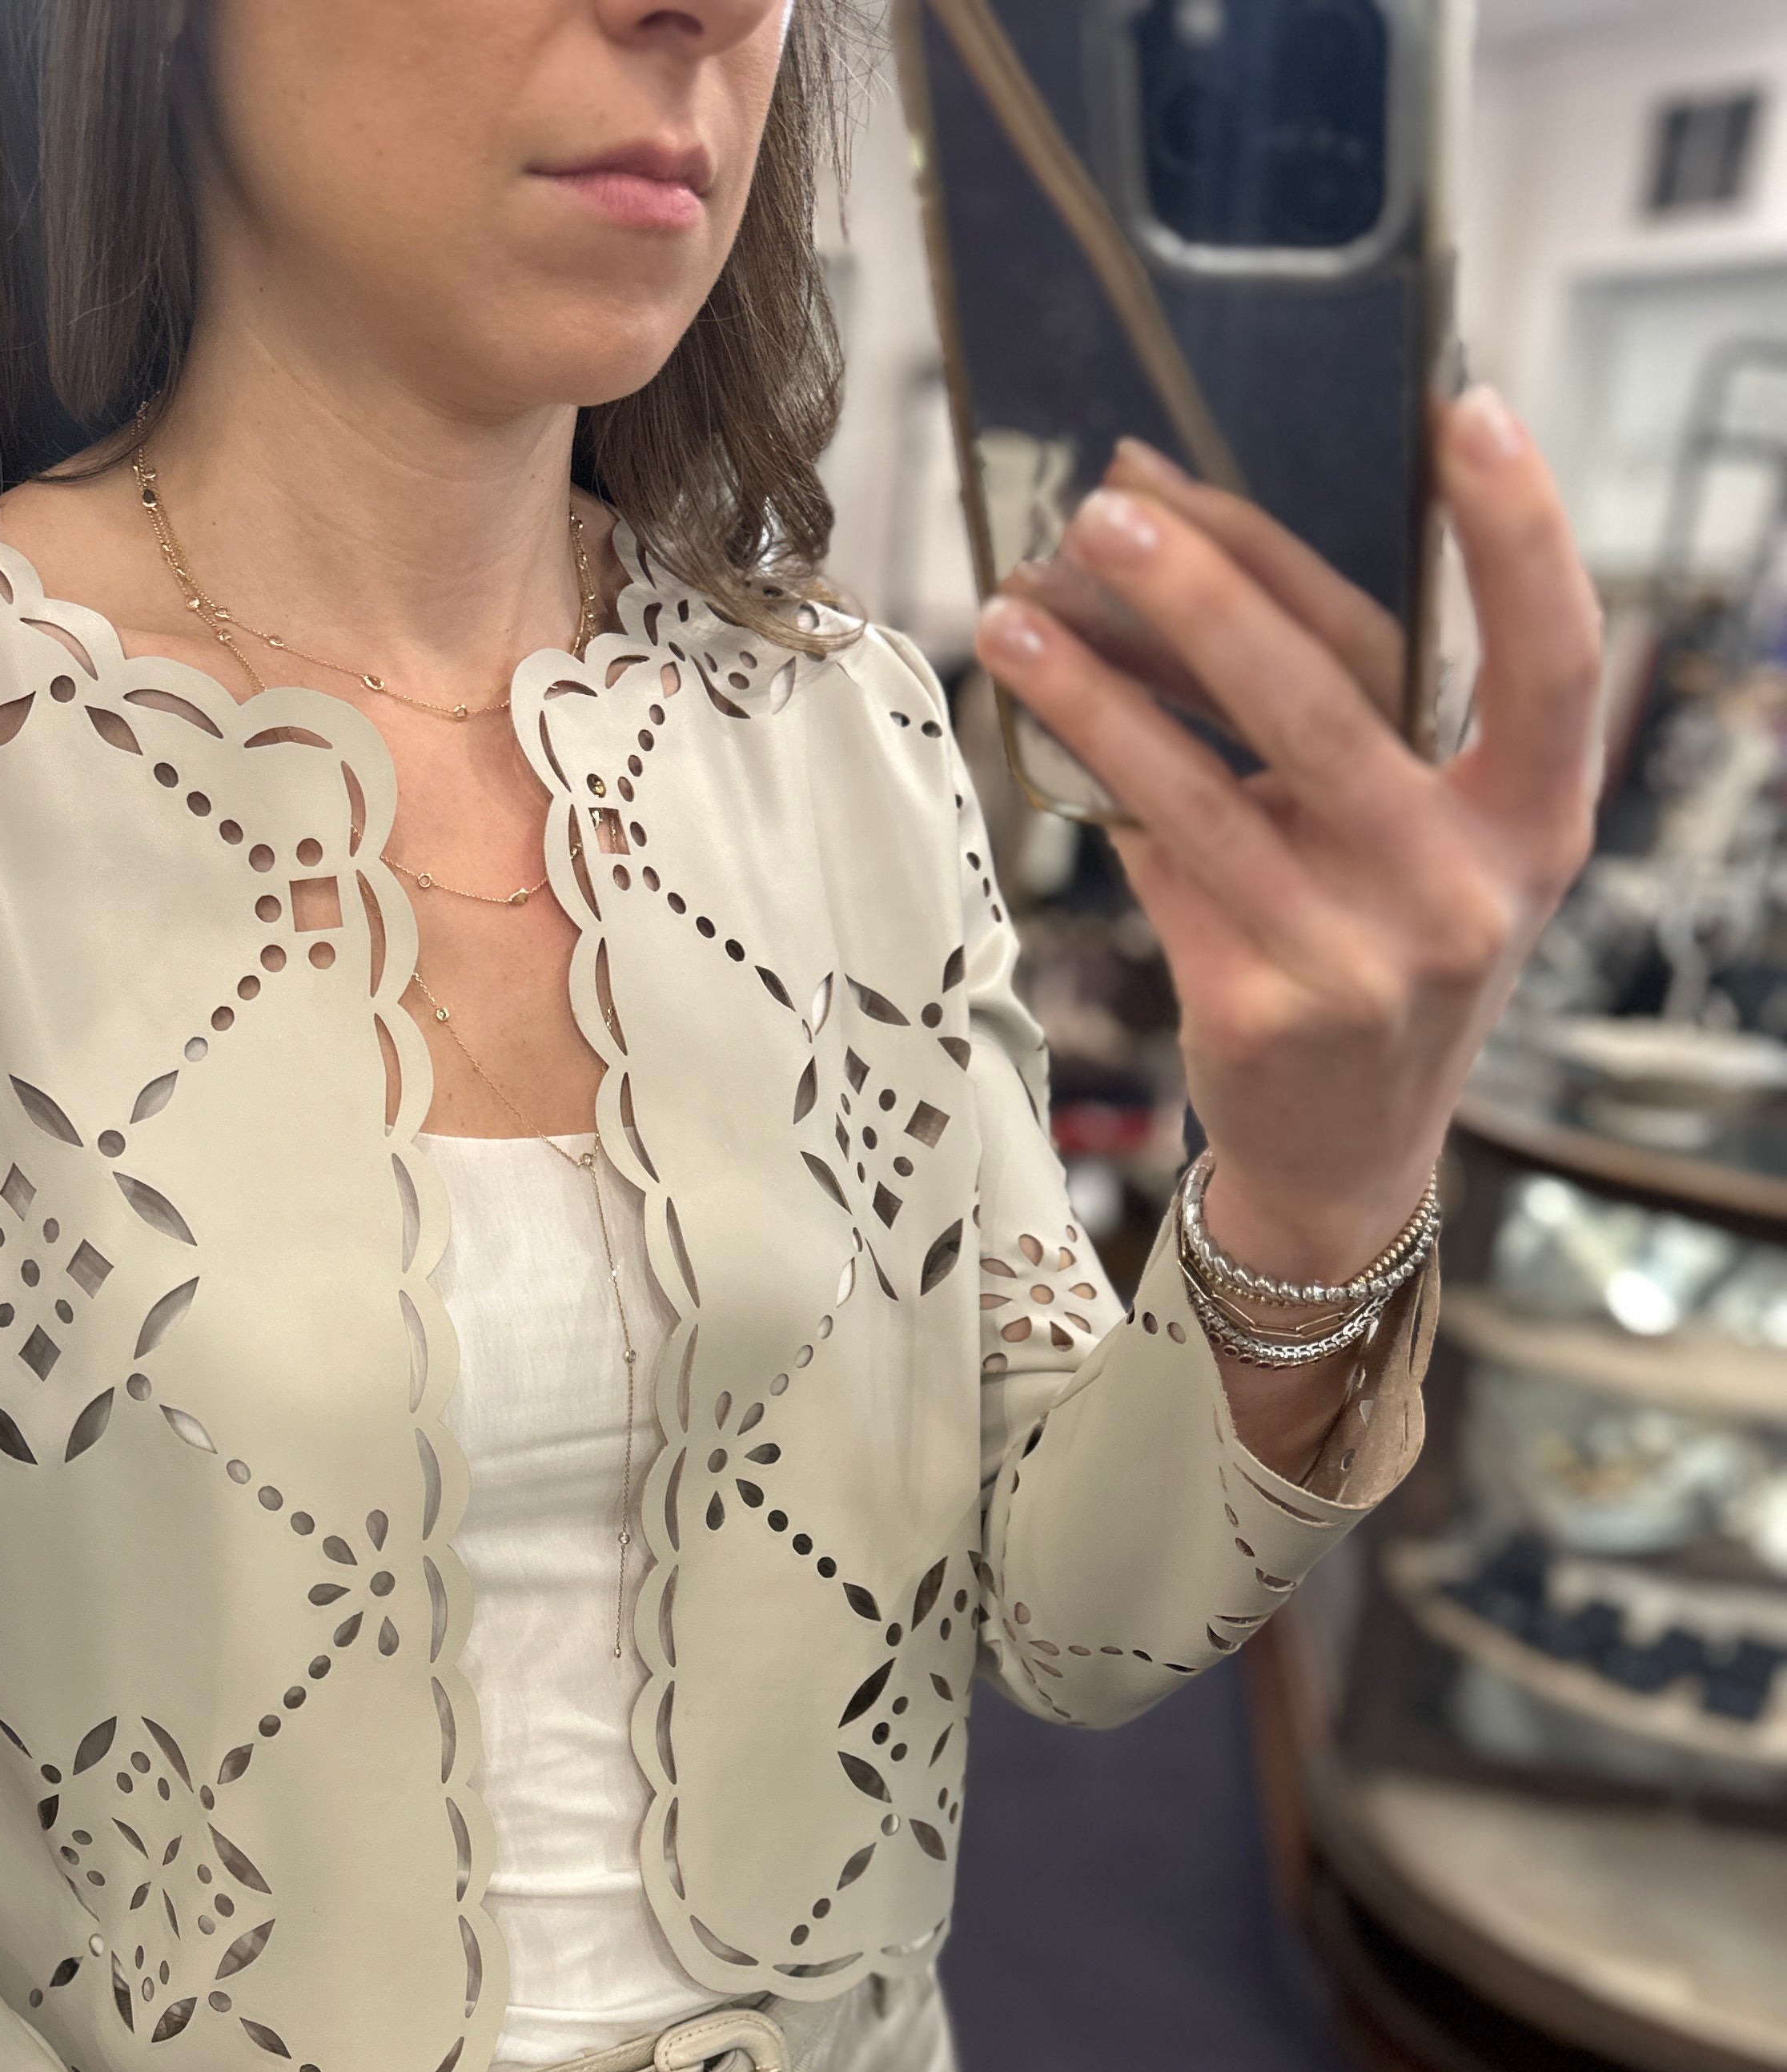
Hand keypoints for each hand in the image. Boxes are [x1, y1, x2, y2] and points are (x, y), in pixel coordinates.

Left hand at [974, 387, 1602, 1289]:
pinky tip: (1034, 716)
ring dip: (1101, 683)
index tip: (1466, 411)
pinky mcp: (1259, 1006)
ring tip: (1019, 604)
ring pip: (1208, 784)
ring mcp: (1362, 958)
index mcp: (1537, 822)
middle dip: (1211, 587)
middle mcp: (1465, 889)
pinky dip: (1097, 781)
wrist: (1345, 1156)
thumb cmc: (1380, 958)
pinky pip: (1160, 864)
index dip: (1520, 532)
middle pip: (1331, 698)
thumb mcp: (1422, 846)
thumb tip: (1205, 550)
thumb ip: (1364, 723)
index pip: (1556, 654)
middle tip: (1113, 507)